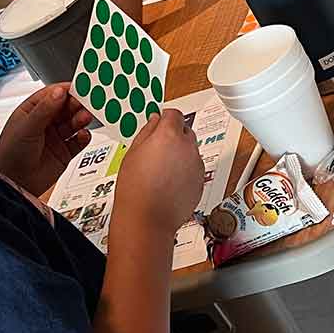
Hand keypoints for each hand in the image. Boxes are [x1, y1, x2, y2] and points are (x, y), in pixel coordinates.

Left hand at [0, 85, 92, 195]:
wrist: (14, 184)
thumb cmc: (10, 155)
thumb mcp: (27, 127)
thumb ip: (45, 109)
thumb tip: (59, 91)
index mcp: (31, 111)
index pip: (52, 95)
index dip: (66, 91)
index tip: (80, 87)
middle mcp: (44, 122)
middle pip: (66, 107)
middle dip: (77, 104)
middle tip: (88, 101)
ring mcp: (55, 137)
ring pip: (74, 122)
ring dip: (81, 118)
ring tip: (86, 117)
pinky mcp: (64, 152)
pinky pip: (79, 141)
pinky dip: (84, 136)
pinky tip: (83, 134)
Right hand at [114, 109, 204, 233]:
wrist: (147, 219)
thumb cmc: (136, 190)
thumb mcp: (132, 152)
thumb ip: (147, 131)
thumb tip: (155, 121)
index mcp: (169, 135)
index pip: (174, 114)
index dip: (165, 117)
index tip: (160, 122)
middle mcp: (187, 147)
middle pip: (185, 130)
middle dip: (174, 135)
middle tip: (158, 148)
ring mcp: (197, 165)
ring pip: (191, 150)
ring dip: (180, 154)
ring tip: (161, 170)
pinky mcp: (201, 181)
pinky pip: (194, 168)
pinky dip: (185, 170)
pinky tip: (169, 181)